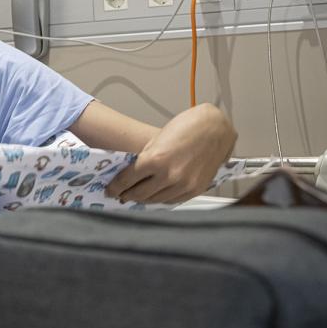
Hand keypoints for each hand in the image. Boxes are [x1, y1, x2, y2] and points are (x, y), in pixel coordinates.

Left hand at [107, 104, 236, 204]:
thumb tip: (133, 173)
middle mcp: (169, 175)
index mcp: (155, 159)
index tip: (110, 190)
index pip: (127, 180)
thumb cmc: (187, 127)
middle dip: (126, 195)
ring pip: (156, 200)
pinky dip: (161, 199)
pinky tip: (155, 197)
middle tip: (119, 195)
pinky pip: (173, 200)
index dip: (116, 187)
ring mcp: (184, 184)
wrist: (216, 127)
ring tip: (135, 197)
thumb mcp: (157, 139)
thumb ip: (146, 158)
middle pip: (140, 193)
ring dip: (143, 200)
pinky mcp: (196, 189)